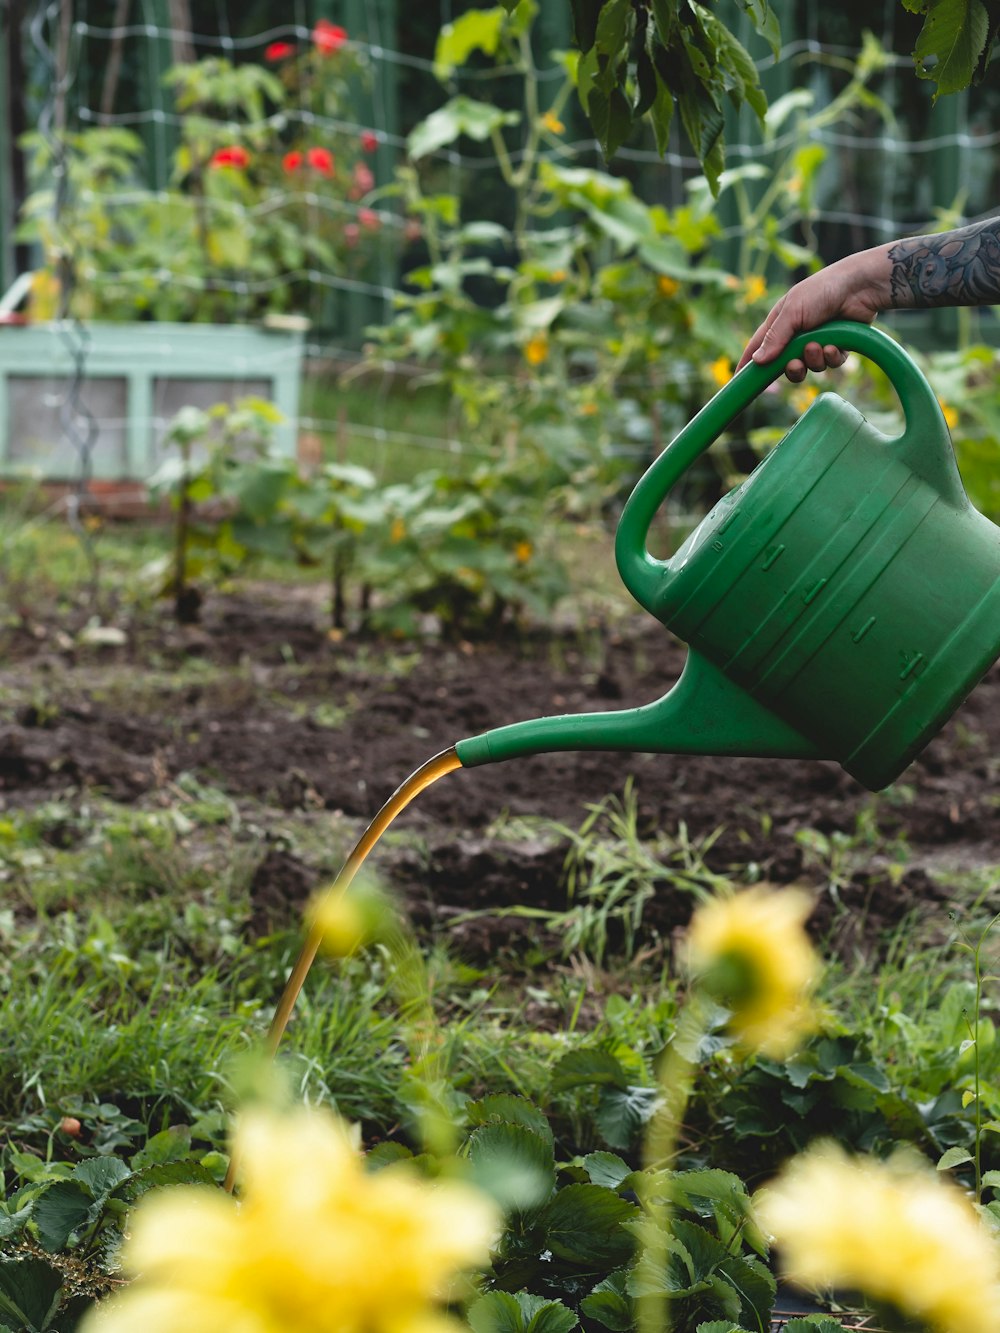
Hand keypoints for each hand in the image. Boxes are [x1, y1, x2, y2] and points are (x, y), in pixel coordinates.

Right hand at [736, 252, 889, 380]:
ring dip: (814, 361)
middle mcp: (797, 333)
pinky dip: (831, 357)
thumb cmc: (822, 291)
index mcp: (781, 322)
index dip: (748, 364)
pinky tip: (835, 346)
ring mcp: (817, 341)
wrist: (860, 286)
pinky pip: (829, 364)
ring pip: (809, 367)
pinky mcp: (837, 346)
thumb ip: (775, 337)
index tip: (739, 381)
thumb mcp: (793, 312)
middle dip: (791, 368)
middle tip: (796, 364)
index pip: (758, 347)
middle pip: (785, 365)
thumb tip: (756, 361)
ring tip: (819, 346)